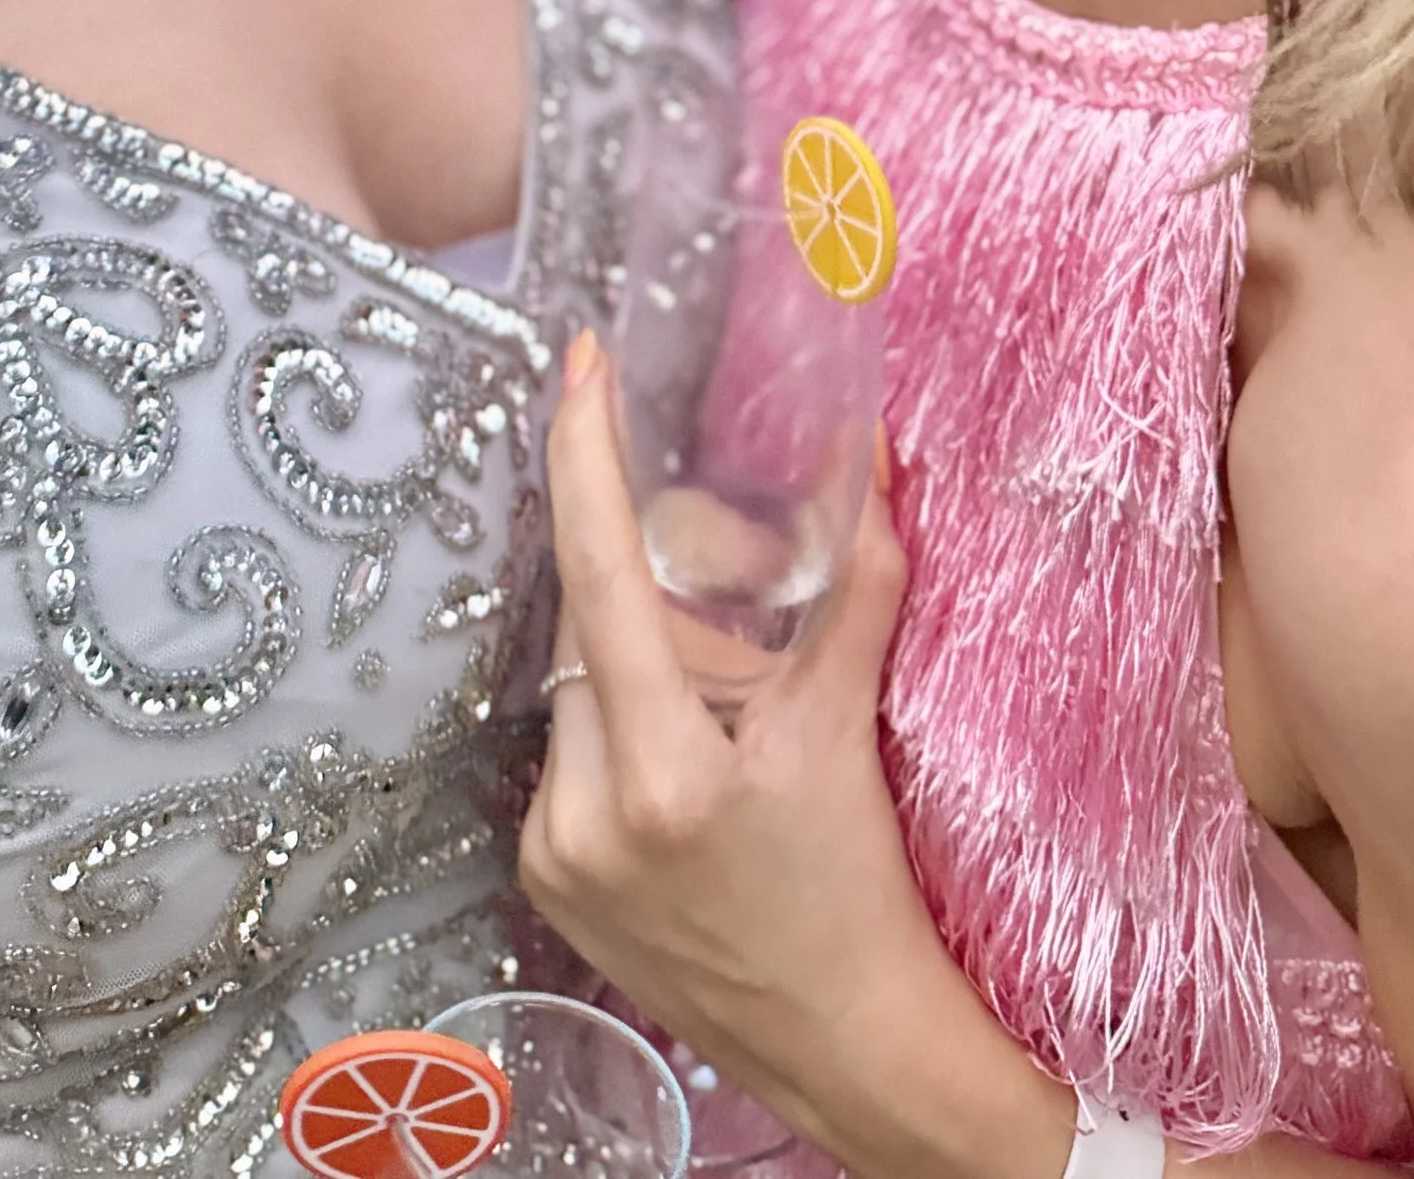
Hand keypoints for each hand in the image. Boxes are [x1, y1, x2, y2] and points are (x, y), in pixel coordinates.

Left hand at [521, 335, 1076, 1178]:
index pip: (599, 574)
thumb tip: (871, 452)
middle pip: (588, 622)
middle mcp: (588, 809)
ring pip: (574, 683)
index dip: (584, 460)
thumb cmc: (861, 886)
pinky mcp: (542, 881)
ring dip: (631, 661)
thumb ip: (858, 581)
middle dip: (647, 581)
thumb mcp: (852, 729)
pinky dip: (615, 724)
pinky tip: (679, 764)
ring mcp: (554, 851)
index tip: (578, 367)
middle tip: (719, 586)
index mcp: (667, 768)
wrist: (846, 1045)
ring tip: (715, 710)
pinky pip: (565, 750)